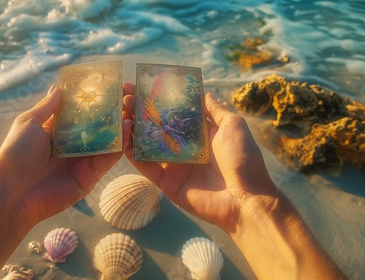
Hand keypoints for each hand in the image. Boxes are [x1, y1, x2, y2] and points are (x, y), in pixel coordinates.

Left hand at [0, 85, 130, 227]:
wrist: (15, 193)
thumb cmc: (16, 155)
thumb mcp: (28, 124)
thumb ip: (47, 108)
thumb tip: (58, 88)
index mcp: (56, 132)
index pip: (78, 114)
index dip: (91, 101)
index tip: (106, 87)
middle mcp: (72, 146)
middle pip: (95, 127)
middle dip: (110, 113)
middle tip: (126, 96)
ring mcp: (83, 161)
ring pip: (106, 141)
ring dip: (119, 127)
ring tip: (131, 110)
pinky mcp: (91, 175)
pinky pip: (108, 159)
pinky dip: (119, 145)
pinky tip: (127, 129)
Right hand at [123, 84, 275, 232]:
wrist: (245, 198)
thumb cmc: (242, 158)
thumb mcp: (232, 126)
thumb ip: (216, 110)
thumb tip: (206, 92)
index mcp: (198, 133)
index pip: (172, 113)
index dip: (157, 100)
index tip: (140, 86)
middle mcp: (182, 147)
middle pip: (155, 127)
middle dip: (139, 112)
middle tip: (124, 98)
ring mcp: (172, 165)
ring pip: (146, 145)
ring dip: (131, 130)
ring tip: (119, 114)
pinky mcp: (165, 182)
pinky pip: (145, 166)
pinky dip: (132, 153)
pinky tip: (121, 138)